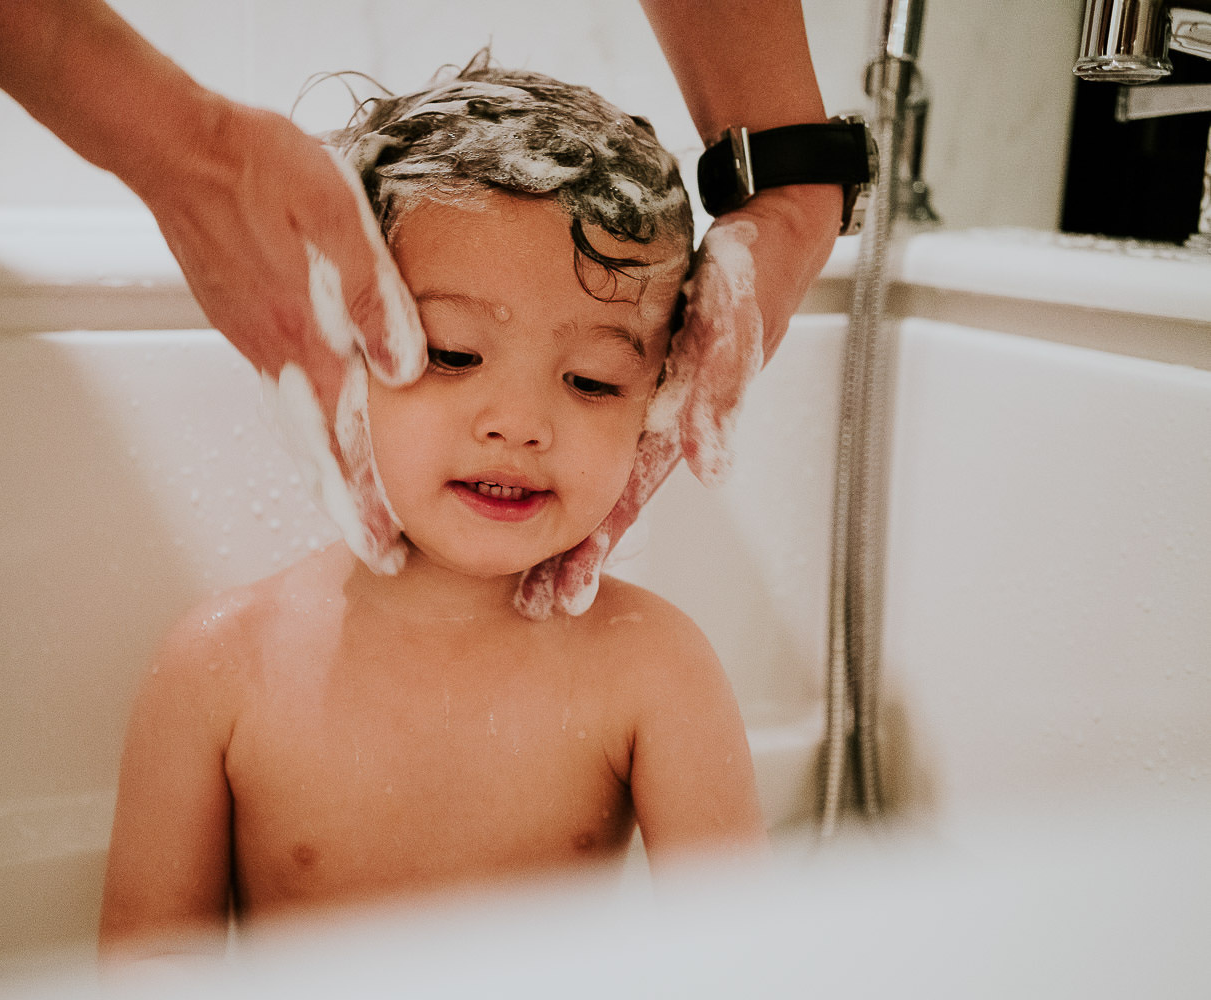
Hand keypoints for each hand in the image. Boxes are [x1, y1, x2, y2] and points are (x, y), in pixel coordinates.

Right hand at [138, 100, 424, 573]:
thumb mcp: (336, 220)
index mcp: (308, 336)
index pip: (345, 439)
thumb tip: (404, 369)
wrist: (182, 150)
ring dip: (325, 472)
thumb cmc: (261, 171)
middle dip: (346, 506)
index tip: (385, 548)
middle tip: (374, 551)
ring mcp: (255, 340)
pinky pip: (280, 391)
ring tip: (347, 505)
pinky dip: (303, 428)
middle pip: (315, 451)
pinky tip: (314, 427)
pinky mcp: (241, 320)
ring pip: (295, 425)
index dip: (366, 498)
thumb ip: (370, 296)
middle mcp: (278, 352)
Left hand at [514, 184, 839, 618]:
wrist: (768, 226)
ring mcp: (642, 397)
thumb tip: (707, 472)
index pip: (622, 498)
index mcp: (672, 421)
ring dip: (559, 517)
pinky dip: (556, 454)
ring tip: (525, 568)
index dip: (592, 548)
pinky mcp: (635, 370)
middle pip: (600, 499)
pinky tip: (526, 476)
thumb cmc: (748, 271)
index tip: (558, 598)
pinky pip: (585, 419)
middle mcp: (654, 419)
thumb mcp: (735, 324)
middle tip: (526, 606)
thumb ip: (720, 391)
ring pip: (588, 468)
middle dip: (569, 555)